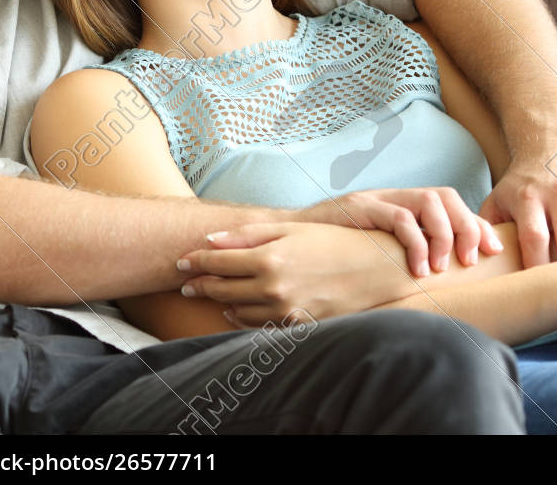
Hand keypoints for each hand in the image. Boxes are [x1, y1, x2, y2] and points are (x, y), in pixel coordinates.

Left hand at [175, 221, 420, 325]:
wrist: (375, 270)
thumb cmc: (334, 242)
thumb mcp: (291, 229)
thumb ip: (249, 235)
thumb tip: (210, 240)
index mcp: (269, 257)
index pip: (217, 262)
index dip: (194, 262)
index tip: (180, 262)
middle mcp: (273, 287)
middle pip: (220, 289)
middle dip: (200, 284)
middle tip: (185, 281)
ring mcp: (284, 310)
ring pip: (236, 311)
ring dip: (219, 302)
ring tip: (210, 293)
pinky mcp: (295, 325)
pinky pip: (258, 327)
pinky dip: (242, 319)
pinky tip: (236, 310)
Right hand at [299, 186, 502, 276]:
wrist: (287, 238)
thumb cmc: (333, 252)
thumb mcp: (377, 252)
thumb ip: (404, 255)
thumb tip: (444, 280)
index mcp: (402, 204)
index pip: (451, 202)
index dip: (476, 223)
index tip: (493, 251)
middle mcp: (393, 196)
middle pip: (446, 196)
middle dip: (466, 227)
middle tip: (469, 261)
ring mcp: (376, 198)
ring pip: (428, 202)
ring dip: (442, 235)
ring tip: (440, 267)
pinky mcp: (361, 206)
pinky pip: (399, 217)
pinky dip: (415, 243)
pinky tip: (417, 268)